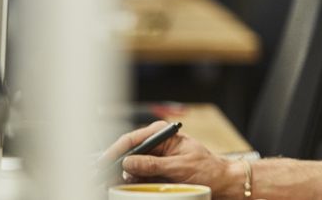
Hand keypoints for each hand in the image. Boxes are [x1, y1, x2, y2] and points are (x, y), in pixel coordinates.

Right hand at [100, 120, 233, 187]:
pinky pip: (137, 177)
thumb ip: (153, 164)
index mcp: (162, 134)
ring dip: (119, 176)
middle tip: (99, 178)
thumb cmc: (207, 169)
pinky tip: (122, 188)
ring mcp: (155, 158)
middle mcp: (156, 144)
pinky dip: (129, 183)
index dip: (114, 152)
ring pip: (129, 167)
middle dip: (113, 165)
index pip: (131, 139)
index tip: (103, 164)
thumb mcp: (179, 166)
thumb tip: (128, 163)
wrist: (222, 182)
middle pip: (127, 153)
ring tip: (106, 184)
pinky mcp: (156, 172)